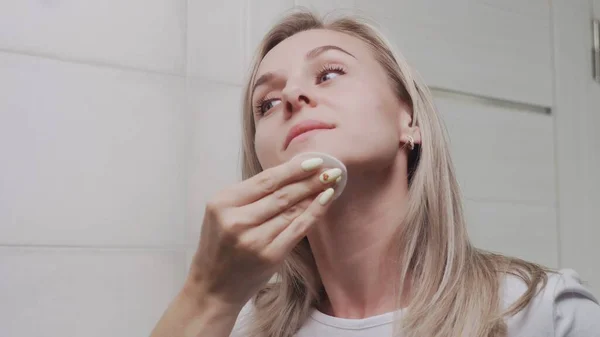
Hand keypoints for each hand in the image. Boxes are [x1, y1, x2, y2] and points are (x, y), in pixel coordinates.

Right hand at [187, 156, 342, 308]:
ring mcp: (254, 240)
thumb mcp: (223, 214)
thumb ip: (250, 196)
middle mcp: (237, 220)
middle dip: (309, 179)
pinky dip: (314, 212)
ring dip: (314, 193)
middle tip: (331, 168)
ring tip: (332, 181)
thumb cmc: (220, 247)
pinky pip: (297, 229)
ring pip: (291, 210)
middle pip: (281, 194)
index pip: (265, 180)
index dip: (293, 169)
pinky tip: (326, 200)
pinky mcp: (269, 256)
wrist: (213, 288)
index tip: (314, 160)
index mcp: (222, 203)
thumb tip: (290, 174)